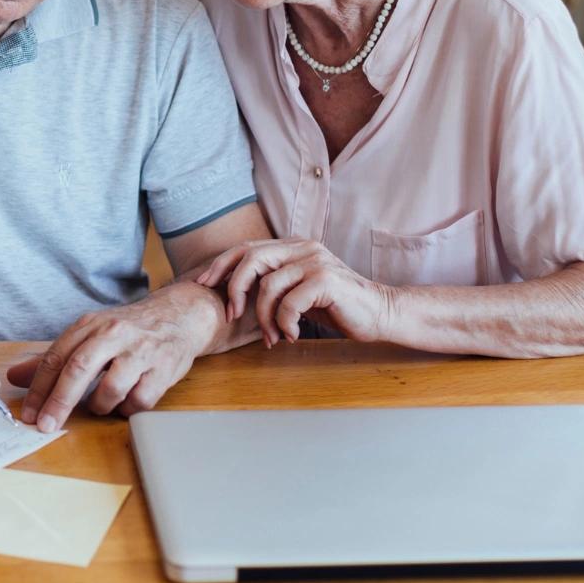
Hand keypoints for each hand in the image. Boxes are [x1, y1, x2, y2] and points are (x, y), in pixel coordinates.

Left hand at [5, 283, 221, 432]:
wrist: (180, 315)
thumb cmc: (128, 330)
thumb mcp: (89, 334)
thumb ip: (53, 358)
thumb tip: (14, 377)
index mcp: (90, 325)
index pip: (56, 357)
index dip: (39, 388)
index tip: (29, 413)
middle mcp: (114, 334)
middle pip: (78, 369)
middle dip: (59, 402)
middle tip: (46, 425)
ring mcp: (140, 351)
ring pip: (111, 388)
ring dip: (100, 406)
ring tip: (99, 405)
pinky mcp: (164, 368)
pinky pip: (140, 400)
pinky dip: (127, 408)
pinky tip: (125, 402)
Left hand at [196, 239, 394, 345]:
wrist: (379, 314)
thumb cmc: (336, 307)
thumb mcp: (298, 291)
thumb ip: (272, 284)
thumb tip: (232, 291)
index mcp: (293, 246)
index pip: (246, 248)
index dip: (221, 265)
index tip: (203, 285)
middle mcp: (303, 247)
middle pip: (250, 259)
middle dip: (234, 289)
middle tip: (232, 316)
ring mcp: (315, 261)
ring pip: (268, 285)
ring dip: (264, 317)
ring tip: (272, 336)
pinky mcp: (326, 280)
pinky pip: (289, 302)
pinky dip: (284, 322)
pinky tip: (292, 335)